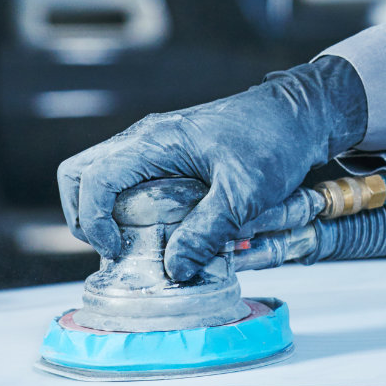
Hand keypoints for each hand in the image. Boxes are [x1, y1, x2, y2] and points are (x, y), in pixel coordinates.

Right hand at [58, 56, 366, 280]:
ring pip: (103, 177)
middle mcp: (147, 138)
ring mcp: (157, 144)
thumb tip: (173, 270)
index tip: (118, 250)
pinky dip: (131, 207)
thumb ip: (208, 232)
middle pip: (81, 174)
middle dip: (86, 216)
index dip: (93, 220)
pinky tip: (162, 231)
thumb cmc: (277, 142)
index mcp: (156, 140)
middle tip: (116, 248)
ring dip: (108, 213)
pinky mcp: (171, 154)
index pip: (92, 178)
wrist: (303, 114)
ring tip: (137, 244)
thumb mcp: (246, 193)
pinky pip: (130, 180)